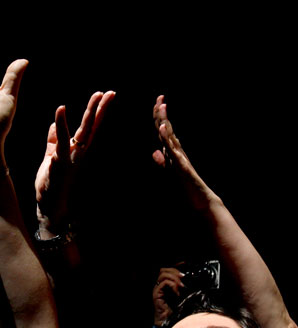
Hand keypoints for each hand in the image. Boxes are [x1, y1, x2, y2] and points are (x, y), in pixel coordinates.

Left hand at [35, 92, 114, 237]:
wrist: (50, 207)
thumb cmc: (51, 185)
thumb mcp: (51, 158)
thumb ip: (53, 141)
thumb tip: (55, 124)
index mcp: (76, 151)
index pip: (90, 129)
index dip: (97, 113)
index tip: (104, 96)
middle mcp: (78, 154)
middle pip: (92, 127)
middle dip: (100, 109)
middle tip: (109, 93)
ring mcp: (72, 158)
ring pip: (84, 132)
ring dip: (91, 113)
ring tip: (97, 95)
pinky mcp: (61, 163)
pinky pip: (62, 141)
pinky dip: (62, 124)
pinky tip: (62, 109)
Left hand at [152, 95, 215, 210]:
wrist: (200, 202)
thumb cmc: (186, 188)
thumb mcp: (170, 172)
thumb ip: (163, 162)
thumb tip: (155, 152)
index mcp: (172, 152)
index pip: (163, 131)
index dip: (159, 117)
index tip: (157, 102)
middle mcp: (176, 152)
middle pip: (166, 129)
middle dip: (161, 113)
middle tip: (159, 97)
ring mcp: (179, 157)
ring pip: (169, 136)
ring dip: (164, 120)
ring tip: (161, 105)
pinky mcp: (181, 165)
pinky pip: (172, 149)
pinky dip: (167, 138)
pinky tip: (163, 128)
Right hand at [152, 267, 183, 325]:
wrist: (169, 324)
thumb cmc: (176, 312)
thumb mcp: (184, 297)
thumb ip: (186, 289)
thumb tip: (194, 281)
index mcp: (166, 285)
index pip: (168, 270)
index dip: (176, 265)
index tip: (185, 264)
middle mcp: (160, 286)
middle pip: (163, 269)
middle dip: (175, 270)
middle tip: (184, 277)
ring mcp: (157, 290)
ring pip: (163, 274)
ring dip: (174, 278)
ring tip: (182, 285)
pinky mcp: (156, 294)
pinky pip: (163, 283)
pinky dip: (173, 286)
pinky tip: (178, 292)